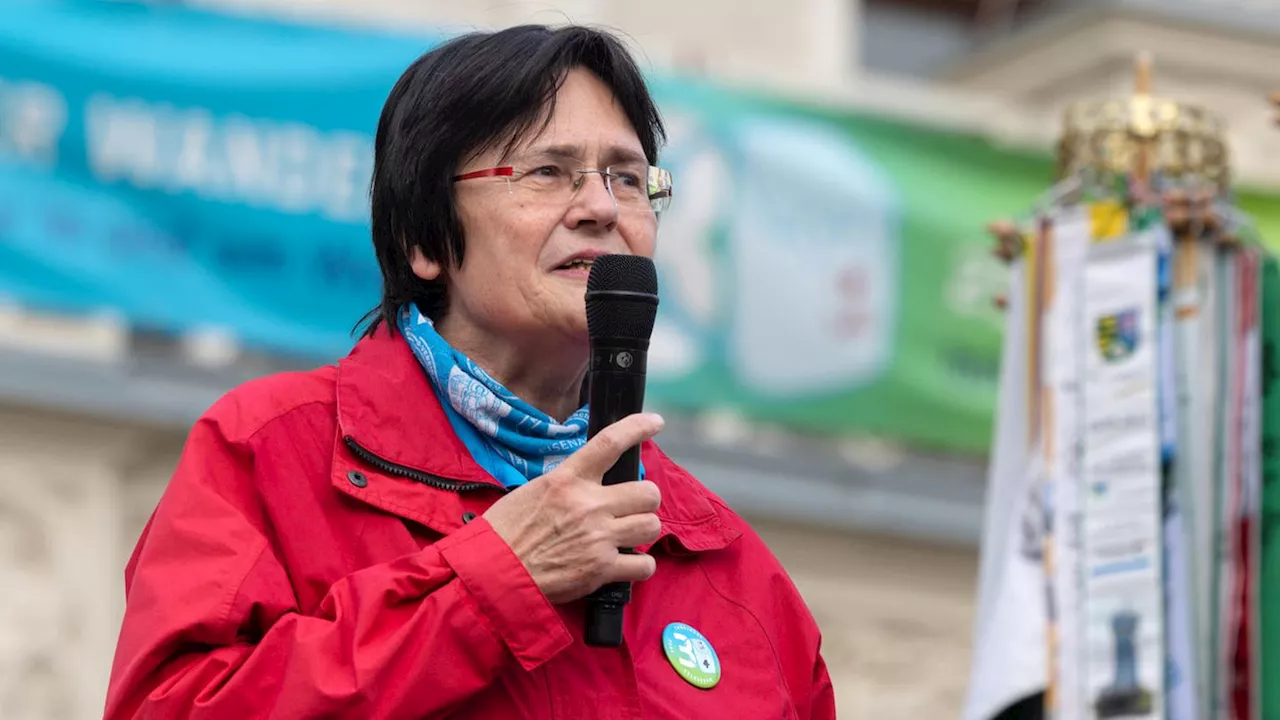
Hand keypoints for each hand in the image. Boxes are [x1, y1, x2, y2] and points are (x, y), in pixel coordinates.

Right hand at [482, 413, 664, 604]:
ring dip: (642, 530)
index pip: (610, 443)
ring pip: (651, 526)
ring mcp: (598, 538)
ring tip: (627, 535)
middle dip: (645, 500)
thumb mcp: (533, 491)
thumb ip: (567, 483)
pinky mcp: (601, 569)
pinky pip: (643, 565)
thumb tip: (591, 481)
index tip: (655, 422)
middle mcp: (588, 505)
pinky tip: (626, 564)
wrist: (492, 572)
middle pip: (647, 492)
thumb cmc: (505, 532)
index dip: (637, 427)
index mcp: (567, 480)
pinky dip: (639, 566)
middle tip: (632, 507)